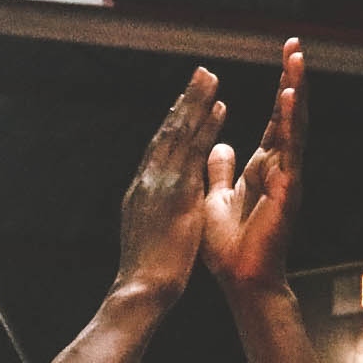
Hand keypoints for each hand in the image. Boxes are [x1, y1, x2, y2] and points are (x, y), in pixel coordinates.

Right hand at [112, 68, 222, 298]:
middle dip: (185, 101)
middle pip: (168, 131)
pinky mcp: (177, 190)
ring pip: (180, 133)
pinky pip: (194, 150)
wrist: (142, 288)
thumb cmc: (147, 271)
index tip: (186, 103)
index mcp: (142, 190)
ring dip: (197, 103)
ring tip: (211, 77)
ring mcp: (161, 182)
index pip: (160, 149)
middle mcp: (148, 178)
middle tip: (201, 73)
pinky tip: (221, 108)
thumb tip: (162, 202)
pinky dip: (206, 126)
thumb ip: (156, 211)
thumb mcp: (149, 233)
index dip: (174, 123)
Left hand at [200, 40, 304, 294]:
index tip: (285, 55)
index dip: (281, 88)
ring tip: (296, 59)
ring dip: (296, 90)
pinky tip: (289, 97)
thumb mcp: (217, 198)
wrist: (241, 280)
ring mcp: (288, 178)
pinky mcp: (288, 191)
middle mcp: (281, 167)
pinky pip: (291, 151)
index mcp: (266, 167)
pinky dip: (290, 123)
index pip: (277, 119)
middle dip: (293, 78)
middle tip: (295, 44)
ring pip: (296, 126)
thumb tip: (218, 145)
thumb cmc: (230, 246)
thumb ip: (219, 170)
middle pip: (291, 114)